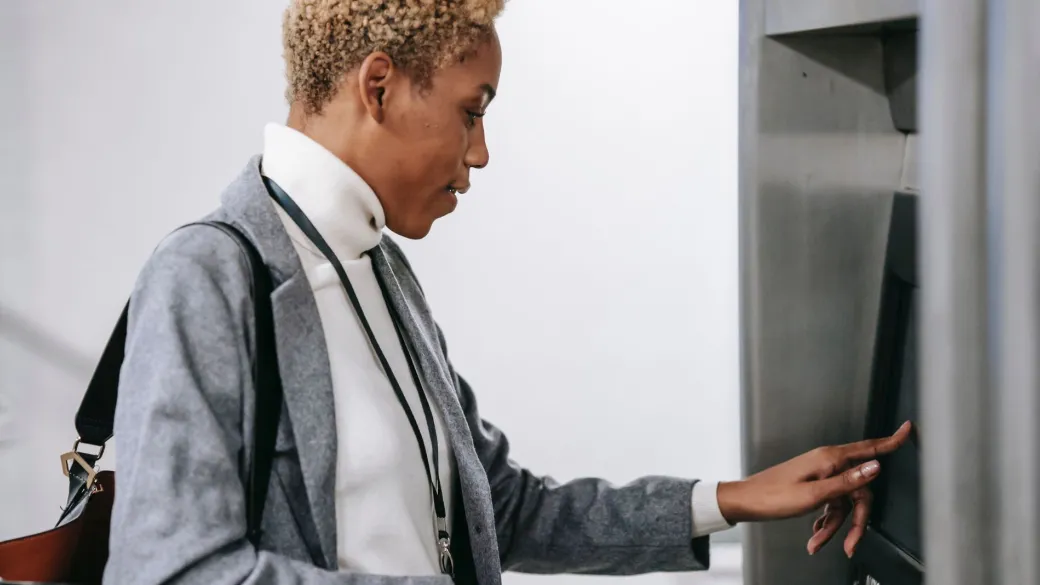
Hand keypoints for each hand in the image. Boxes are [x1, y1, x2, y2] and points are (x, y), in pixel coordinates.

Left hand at [716, 421, 911, 556]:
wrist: (745, 502)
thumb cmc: (772, 496)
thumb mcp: (814, 494)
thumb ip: (847, 482)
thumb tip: (875, 467)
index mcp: (830, 458)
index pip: (868, 448)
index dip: (891, 441)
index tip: (908, 430)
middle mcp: (827, 463)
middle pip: (859, 490)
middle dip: (856, 520)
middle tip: (851, 544)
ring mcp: (820, 474)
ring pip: (843, 502)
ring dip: (834, 526)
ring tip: (818, 543)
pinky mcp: (813, 485)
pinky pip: (830, 504)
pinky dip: (825, 521)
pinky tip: (816, 534)